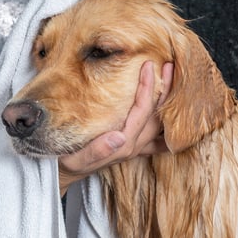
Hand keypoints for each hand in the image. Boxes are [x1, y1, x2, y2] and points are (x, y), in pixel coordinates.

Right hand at [57, 60, 172, 192]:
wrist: (63, 173)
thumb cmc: (65, 161)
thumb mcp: (74, 158)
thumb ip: (97, 150)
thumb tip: (119, 137)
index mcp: (123, 145)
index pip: (141, 111)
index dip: (147, 88)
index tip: (147, 66)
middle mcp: (133, 146)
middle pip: (157, 116)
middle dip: (165, 89)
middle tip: (168, 64)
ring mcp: (135, 147)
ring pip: (160, 124)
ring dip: (168, 102)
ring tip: (173, 79)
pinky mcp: (132, 147)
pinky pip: (156, 136)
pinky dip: (167, 124)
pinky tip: (173, 114)